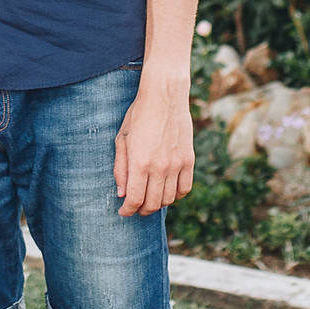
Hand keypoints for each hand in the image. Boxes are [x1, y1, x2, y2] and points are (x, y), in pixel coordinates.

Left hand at [115, 74, 195, 218]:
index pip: (134, 199)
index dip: (127, 211)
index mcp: (139, 162)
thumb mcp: (122, 139)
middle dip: (141, 210)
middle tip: (135, 208)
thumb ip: (120, 168)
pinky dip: (176, 195)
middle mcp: (159, 167)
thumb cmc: (138, 116)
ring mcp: (176, 164)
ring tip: (150, 199)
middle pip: (152, 204)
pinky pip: (185, 188)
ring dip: (158, 204)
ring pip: (169, 199)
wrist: (165, 96)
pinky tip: (167, 192)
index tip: (123, 212)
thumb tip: (122, 193)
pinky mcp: (189, 160)